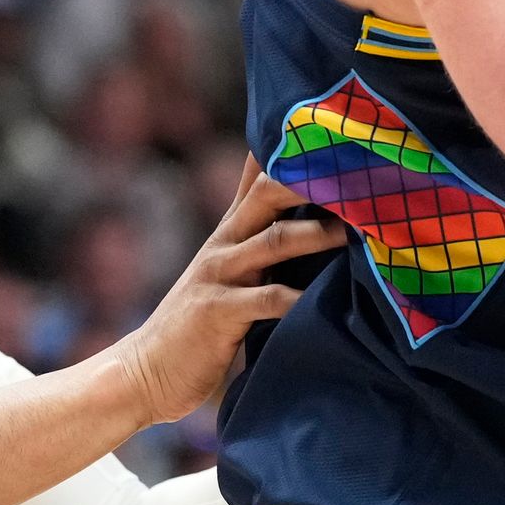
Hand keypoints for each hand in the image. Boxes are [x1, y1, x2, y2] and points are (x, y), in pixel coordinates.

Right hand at [108, 169, 338, 423]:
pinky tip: (325, 297)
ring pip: (274, 240)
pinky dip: (297, 298)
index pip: (258, 175)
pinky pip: (267, 300)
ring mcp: (219, 275)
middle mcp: (225, 244)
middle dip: (311, 179)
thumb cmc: (200, 323)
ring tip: (355, 229)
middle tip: (359, 172)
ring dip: (317, 233)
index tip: (337, 134)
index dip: (291, 150)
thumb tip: (303, 218)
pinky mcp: (218, 312)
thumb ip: (259, 241)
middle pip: (268, 193)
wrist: (145, 370)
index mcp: (231, 231)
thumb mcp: (226, 271)